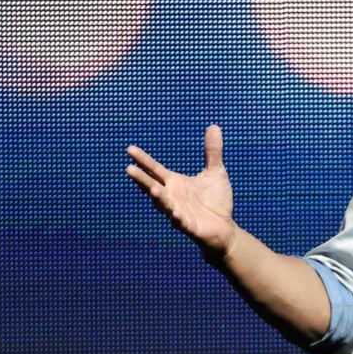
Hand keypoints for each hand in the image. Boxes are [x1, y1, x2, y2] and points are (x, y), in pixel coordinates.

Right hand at [126, 124, 235, 257]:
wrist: (224, 227)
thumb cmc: (216, 200)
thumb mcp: (215, 172)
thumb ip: (212, 151)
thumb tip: (213, 126)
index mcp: (175, 183)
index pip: (155, 170)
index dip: (143, 160)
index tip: (130, 149)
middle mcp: (172, 196)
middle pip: (153, 186)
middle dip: (142, 179)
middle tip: (128, 169)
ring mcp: (177, 212)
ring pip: (164, 204)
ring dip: (158, 197)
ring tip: (153, 190)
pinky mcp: (188, 225)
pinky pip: (180, 222)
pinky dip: (177, 217)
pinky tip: (176, 214)